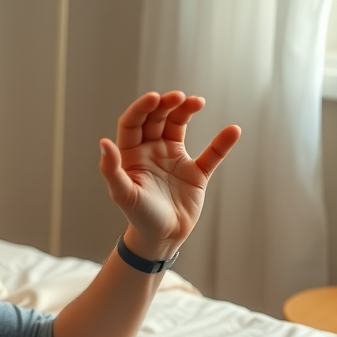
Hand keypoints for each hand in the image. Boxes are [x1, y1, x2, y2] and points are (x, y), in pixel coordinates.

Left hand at [99, 91, 240, 259]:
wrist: (161, 239)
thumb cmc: (138, 217)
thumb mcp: (123, 194)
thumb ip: (112, 169)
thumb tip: (104, 142)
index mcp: (131, 154)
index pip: (133, 122)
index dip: (142, 108)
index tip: (154, 98)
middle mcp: (151, 151)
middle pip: (157, 119)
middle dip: (166, 105)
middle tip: (178, 97)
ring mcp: (173, 159)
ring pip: (180, 126)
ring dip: (186, 111)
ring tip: (196, 102)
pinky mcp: (196, 172)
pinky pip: (211, 154)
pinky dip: (222, 143)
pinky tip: (232, 131)